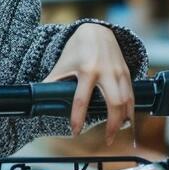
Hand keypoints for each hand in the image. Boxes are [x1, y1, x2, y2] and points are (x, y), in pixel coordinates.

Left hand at [44, 23, 133, 145]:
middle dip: (112, 124)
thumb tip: (37, 98)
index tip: (75, 132)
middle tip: (107, 140)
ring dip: (124, 119)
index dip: (78, 118)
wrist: (97, 30)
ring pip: (127, 101)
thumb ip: (52, 82)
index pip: (82, 100)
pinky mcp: (127, 73)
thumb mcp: (62, 63)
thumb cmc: (77, 48)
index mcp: (86, 70)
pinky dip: (131, 109)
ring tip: (117, 131)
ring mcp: (119, 72)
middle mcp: (105, 72)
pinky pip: (132, 95)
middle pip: (114, 104)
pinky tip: (126, 120)